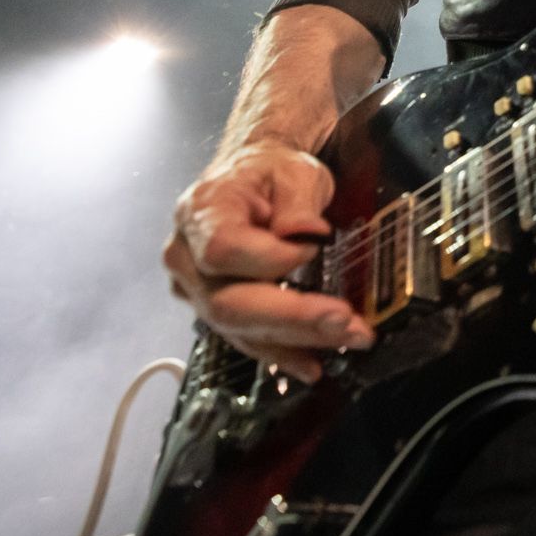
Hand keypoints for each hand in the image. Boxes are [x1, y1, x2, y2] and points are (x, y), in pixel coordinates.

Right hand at [162, 143, 372, 380]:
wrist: (252, 178)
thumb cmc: (271, 172)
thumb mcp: (293, 170)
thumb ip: (298, 200)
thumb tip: (305, 234)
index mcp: (202, 212)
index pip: (223, 249)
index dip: (269, 259)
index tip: (312, 250)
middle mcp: (186, 256)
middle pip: (228, 303)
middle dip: (291, 318)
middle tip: (344, 321)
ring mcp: (195, 288)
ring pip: (239, 328)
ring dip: (297, 340)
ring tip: (348, 338)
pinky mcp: (214, 308)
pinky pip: (244, 338)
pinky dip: (280, 354)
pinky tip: (311, 365)